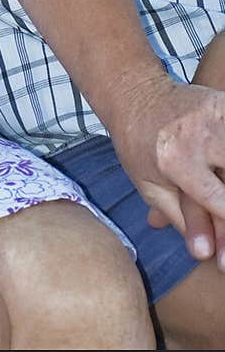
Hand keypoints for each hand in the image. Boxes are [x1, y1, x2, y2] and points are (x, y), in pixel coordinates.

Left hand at [110, 77, 224, 268]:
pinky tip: (223, 170)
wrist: (136, 96)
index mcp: (177, 161)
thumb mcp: (151, 186)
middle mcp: (200, 136)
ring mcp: (216, 115)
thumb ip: (182, 219)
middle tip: (224, 215)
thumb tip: (206, 255)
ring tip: (221, 186)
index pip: (221, 202)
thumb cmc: (140, 146)